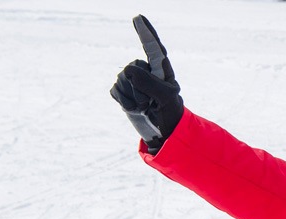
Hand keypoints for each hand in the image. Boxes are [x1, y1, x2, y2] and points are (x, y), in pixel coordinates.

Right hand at [109, 16, 182, 148]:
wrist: (163, 133)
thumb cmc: (170, 114)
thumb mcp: (166, 99)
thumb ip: (150, 83)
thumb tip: (128, 69)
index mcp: (162, 70)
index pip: (153, 48)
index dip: (145, 32)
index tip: (138, 17)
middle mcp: (146, 71)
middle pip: (132, 69)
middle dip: (139, 89)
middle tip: (151, 103)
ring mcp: (132, 80)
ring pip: (121, 80)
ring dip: (132, 98)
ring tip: (145, 106)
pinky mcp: (122, 90)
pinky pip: (115, 90)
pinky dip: (124, 102)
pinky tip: (135, 108)